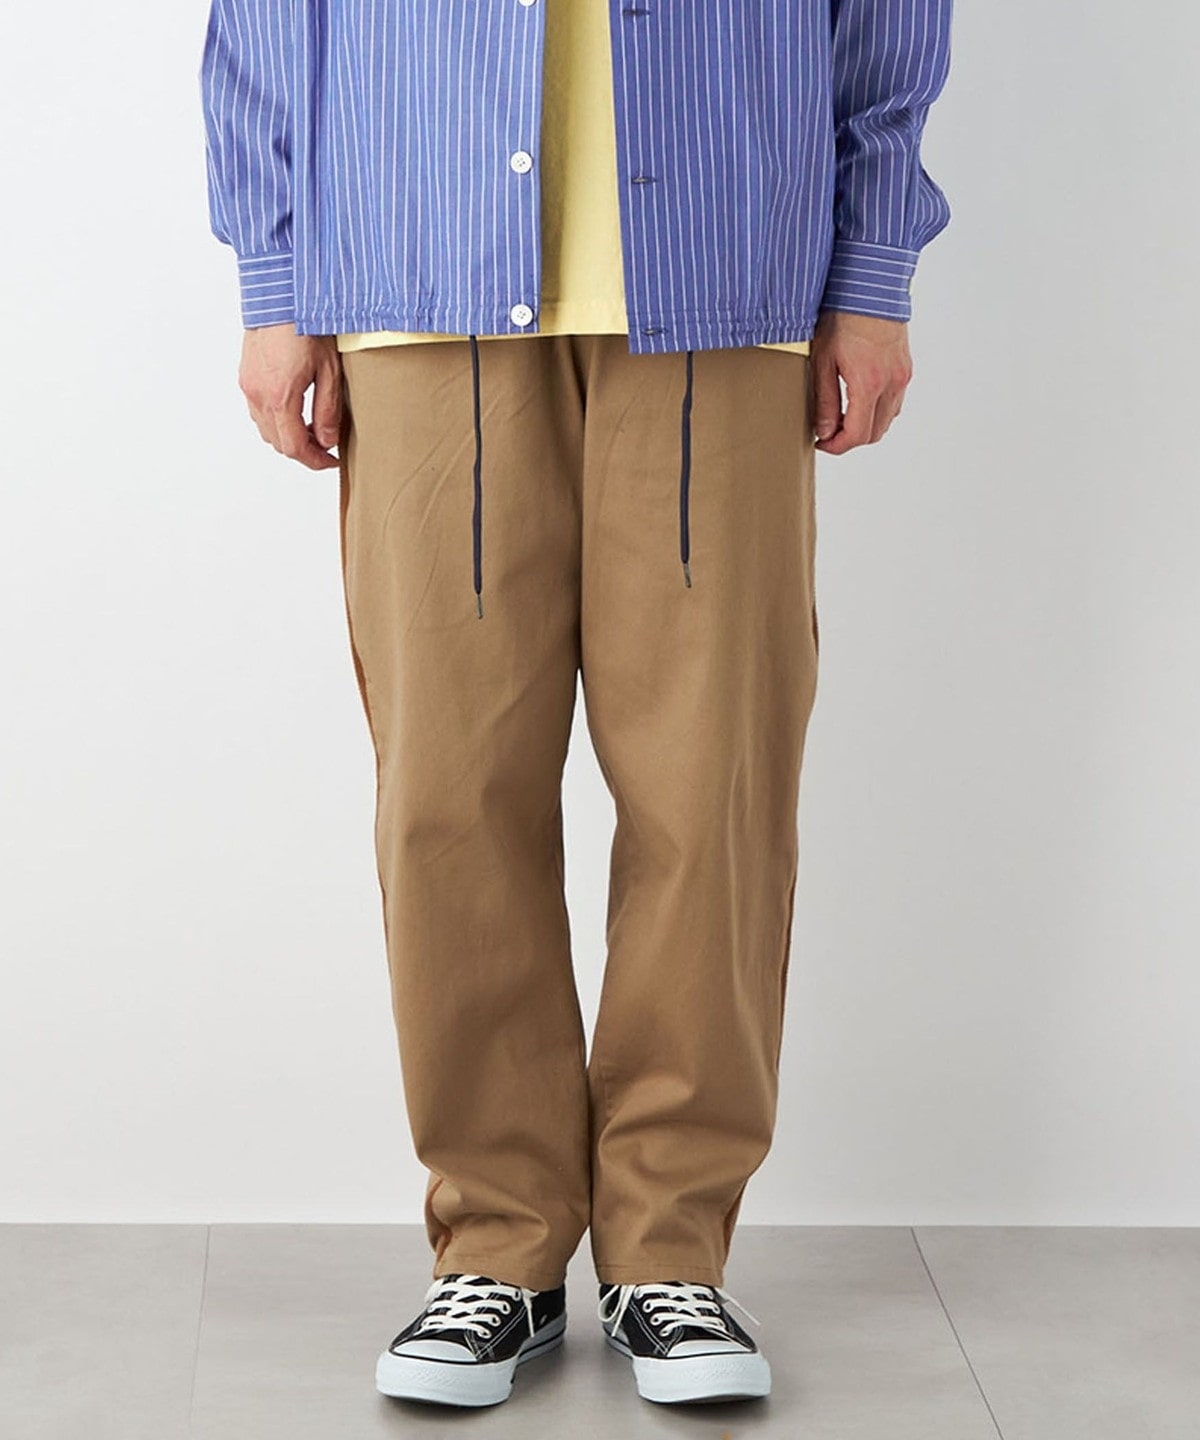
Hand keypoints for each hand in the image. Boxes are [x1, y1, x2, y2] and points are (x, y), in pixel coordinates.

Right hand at [238, 324, 342, 469]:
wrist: (280, 294)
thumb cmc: (305, 325)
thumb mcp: (329, 370)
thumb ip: (328, 410)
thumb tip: (327, 440)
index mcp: (279, 397)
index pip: (294, 447)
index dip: (315, 461)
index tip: (331, 461)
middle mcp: (258, 395)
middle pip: (278, 443)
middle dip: (304, 451)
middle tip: (326, 446)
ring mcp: (248, 386)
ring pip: (266, 430)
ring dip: (288, 436)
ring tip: (312, 428)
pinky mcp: (246, 376)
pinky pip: (258, 412)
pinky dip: (276, 421)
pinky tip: (294, 411)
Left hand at [810, 311, 913, 454]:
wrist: (871, 284)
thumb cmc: (842, 315)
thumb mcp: (823, 360)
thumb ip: (824, 400)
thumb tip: (823, 431)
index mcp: (869, 384)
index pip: (856, 435)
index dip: (836, 446)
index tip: (820, 443)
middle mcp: (891, 384)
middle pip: (874, 433)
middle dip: (849, 440)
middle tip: (827, 432)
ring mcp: (902, 376)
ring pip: (887, 420)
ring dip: (865, 427)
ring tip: (840, 417)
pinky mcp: (905, 367)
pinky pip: (895, 403)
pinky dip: (878, 411)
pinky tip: (859, 401)